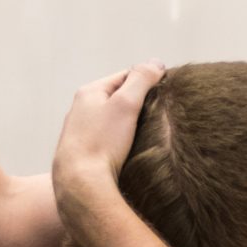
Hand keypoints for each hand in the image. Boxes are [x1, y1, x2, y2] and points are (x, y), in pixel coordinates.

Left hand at [51, 64, 164, 206]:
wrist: (80, 184)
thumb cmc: (102, 143)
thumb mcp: (126, 104)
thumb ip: (141, 79)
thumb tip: (156, 63)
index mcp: (89, 92)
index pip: (126, 76)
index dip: (148, 81)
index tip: (166, 93)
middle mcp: (80, 110)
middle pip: (118, 98)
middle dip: (139, 104)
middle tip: (160, 115)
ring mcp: (80, 132)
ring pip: (112, 121)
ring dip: (130, 125)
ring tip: (147, 135)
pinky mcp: (83, 154)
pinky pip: (107, 140)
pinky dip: (120, 142)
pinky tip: (129, 152)